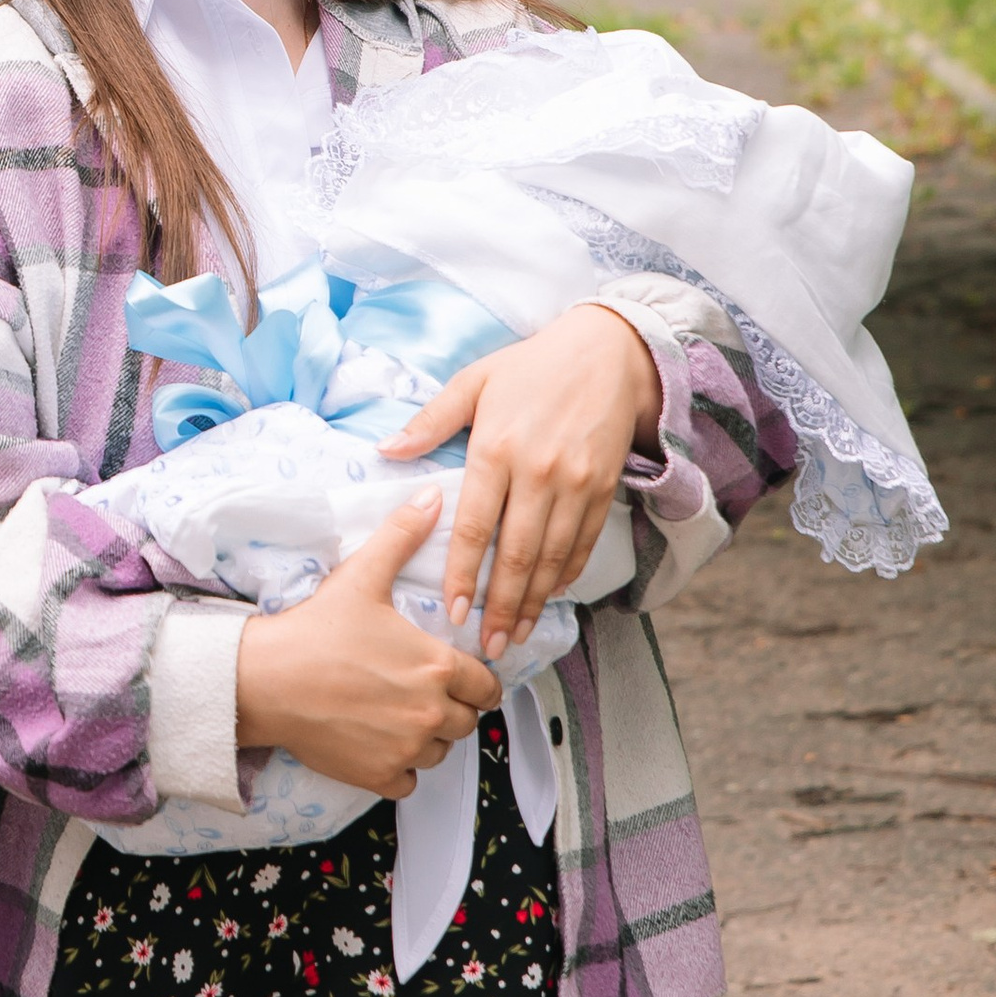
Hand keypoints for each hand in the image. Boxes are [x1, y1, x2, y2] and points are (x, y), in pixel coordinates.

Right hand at [232, 489, 500, 800]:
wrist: (265, 680)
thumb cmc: (315, 630)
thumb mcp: (362, 576)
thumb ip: (402, 536)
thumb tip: (432, 496)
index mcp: (436, 666)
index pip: (487, 687)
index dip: (474, 680)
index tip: (454, 675)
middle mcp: (430, 712)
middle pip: (467, 721)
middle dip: (451, 708)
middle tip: (418, 692)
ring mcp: (406, 748)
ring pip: (441, 752)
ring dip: (427, 738)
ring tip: (396, 714)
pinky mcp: (379, 775)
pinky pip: (410, 781)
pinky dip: (400, 767)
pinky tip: (378, 742)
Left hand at [381, 302, 660, 660]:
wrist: (609, 351)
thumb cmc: (532, 365)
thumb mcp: (474, 381)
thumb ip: (430, 421)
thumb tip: (386, 451)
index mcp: (497, 449)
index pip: (475, 526)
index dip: (463, 574)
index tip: (453, 610)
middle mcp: (538, 472)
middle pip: (516, 554)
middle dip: (501, 606)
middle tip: (489, 645)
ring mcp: (575, 484)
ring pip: (552, 557)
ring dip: (535, 602)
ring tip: (519, 634)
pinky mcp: (604, 488)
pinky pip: (584, 543)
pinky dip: (568, 574)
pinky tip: (553, 596)